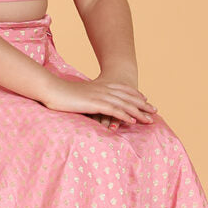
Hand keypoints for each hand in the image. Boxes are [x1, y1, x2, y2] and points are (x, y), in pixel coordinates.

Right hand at [41, 73, 156, 129]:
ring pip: (125, 104)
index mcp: (100, 86)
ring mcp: (100, 96)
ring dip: (139, 112)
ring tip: (150, 120)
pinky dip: (125, 115)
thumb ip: (87, 99)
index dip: (135, 96)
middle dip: (143, 105)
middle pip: (128, 97)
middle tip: (155, 111)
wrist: (52, 89)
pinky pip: (115, 110)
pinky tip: (133, 121)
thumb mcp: (78, 95)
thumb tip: (90, 104)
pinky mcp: (95, 103)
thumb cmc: (61, 94)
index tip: (145, 101)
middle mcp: (103, 89)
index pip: (123, 90)